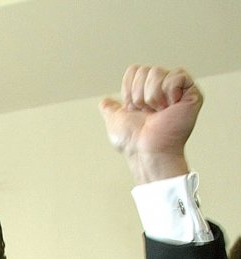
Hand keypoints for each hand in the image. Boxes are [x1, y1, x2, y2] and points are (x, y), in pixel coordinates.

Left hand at [99, 65, 202, 183]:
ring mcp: (178, 90)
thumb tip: (105, 103)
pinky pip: (176, 76)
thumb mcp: (115, 121)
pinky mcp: (192, 93)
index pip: (135, 70)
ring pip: (157, 72)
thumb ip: (110, 110)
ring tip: (158, 112)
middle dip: (139, 94)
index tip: (133, 108)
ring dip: (151, 96)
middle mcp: (162, 89)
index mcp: (146, 93)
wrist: (146, 150)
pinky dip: (168, 92)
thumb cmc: (133, 141)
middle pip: (145, 70)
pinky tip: (170, 108)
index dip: (129, 89)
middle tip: (148, 112)